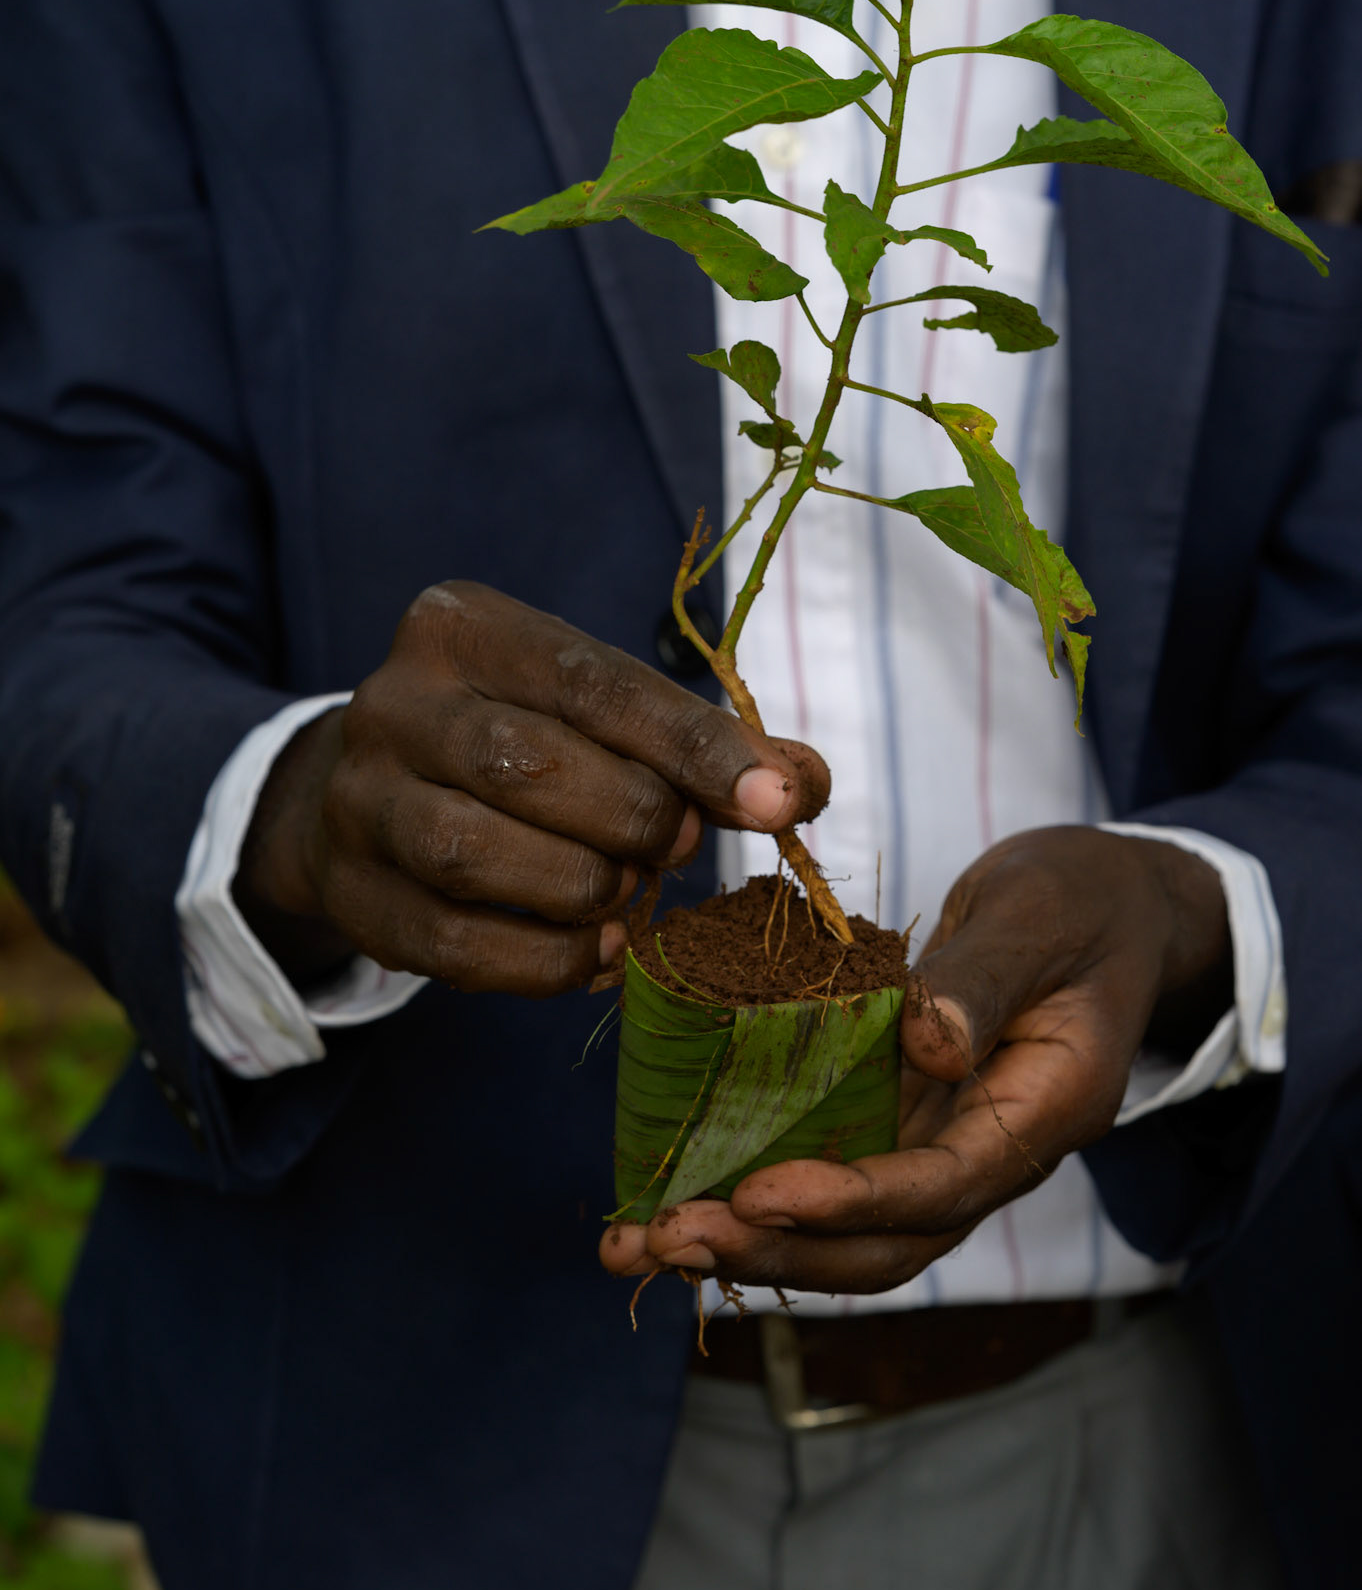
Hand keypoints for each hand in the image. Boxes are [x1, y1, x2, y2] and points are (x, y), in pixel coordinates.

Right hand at [233, 582, 826, 995]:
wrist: (371, 795)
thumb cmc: (519, 739)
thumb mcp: (598, 711)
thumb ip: (698, 742)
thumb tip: (802, 785)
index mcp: (463, 628)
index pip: (591, 682)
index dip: (694, 746)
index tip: (779, 800)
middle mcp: (394, 703)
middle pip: (526, 764)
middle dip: (632, 816)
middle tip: (678, 844)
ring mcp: (359, 801)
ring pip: (472, 852)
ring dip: (584, 886)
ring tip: (627, 889)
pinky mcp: (353, 895)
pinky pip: (453, 945)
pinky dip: (545, 960)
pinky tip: (598, 951)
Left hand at [601, 825, 1230, 1293]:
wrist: (1108, 906)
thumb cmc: (1081, 901)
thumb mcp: (1039, 920)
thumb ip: (982, 982)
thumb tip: (930, 1046)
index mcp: (1042, 1113)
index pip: (944, 1188)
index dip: (850, 1202)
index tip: (759, 1195)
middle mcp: (989, 1149)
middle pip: (886, 1243)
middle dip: (778, 1251)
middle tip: (670, 1238)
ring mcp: (942, 1141)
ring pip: (847, 1229)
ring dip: (747, 1245)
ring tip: (640, 1244)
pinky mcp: (899, 1119)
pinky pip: (826, 1174)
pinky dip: (748, 1193)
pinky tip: (666, 1196)